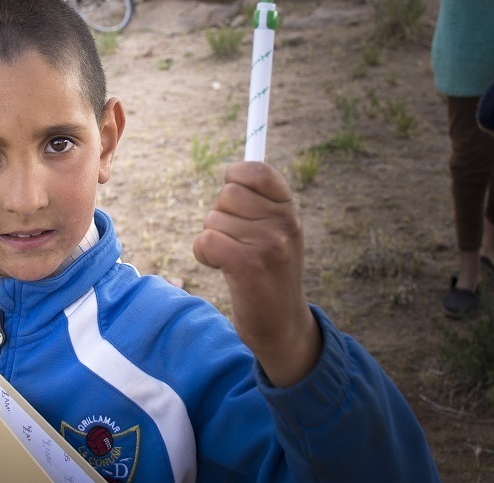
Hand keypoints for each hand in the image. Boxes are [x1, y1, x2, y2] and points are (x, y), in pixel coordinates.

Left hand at [192, 161, 321, 386]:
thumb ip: (260, 201)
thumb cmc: (270, 273)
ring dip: (212, 240)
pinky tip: (220, 267)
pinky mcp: (247, 265)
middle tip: (236, 242)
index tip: (234, 202)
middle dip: (220, 217)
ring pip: (212, 219)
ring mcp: (268, 244)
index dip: (235, 179)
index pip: (256, 169)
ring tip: (233, 260)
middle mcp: (284, 223)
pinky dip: (203, 254)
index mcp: (290, 209)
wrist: (281, 325)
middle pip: (226, 194)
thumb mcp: (277, 232)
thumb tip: (233, 169)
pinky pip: (205, 240)